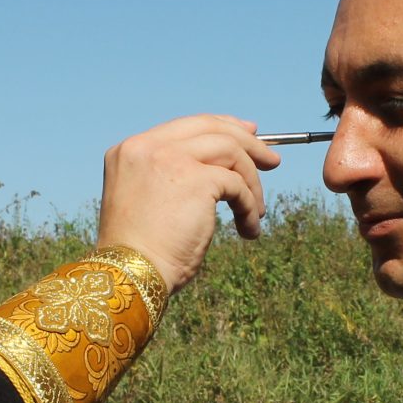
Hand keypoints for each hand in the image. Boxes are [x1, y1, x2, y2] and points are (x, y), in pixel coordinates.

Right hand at [96, 115, 279, 292]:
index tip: (248, 134)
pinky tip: (249, 228)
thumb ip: (173, 177)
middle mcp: (147, 147)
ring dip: (252, 181)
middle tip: (271, 160)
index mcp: (130, 150)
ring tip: (258, 211)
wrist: (130, 276)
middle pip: (209, 127)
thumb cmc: (140, 252)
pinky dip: (250, 206)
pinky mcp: (195, 179)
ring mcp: (170, 159)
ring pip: (230, 150)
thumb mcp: (149, 200)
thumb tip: (222, 167)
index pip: (185, 127)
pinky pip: (237, 185)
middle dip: (247, 141)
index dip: (221, 127)